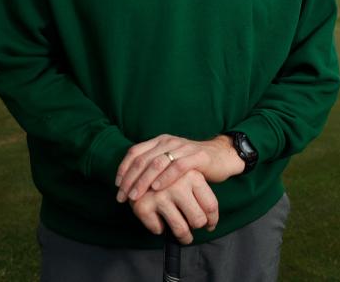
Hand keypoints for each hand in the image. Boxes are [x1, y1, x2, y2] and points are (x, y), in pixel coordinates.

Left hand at [115, 133, 243, 202]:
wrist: (222, 156)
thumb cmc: (193, 164)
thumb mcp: (170, 161)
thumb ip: (153, 167)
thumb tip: (131, 185)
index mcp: (160, 141)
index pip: (135, 152)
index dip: (123, 169)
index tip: (117, 186)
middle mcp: (169, 142)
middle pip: (143, 159)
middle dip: (130, 180)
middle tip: (122, 197)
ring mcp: (183, 148)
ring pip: (157, 163)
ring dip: (143, 181)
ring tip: (135, 196)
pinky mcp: (197, 157)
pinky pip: (178, 167)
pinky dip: (165, 178)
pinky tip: (157, 188)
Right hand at [129, 169, 218, 244]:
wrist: (140, 164)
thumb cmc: (172, 175)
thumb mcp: (190, 176)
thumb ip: (201, 195)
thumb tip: (211, 225)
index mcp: (193, 175)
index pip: (210, 206)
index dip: (212, 220)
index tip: (210, 226)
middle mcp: (177, 184)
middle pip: (198, 220)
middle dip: (197, 228)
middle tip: (194, 228)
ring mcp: (159, 194)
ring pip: (181, 229)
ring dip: (183, 236)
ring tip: (184, 236)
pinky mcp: (143, 205)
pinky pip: (158, 229)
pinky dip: (158, 228)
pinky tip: (159, 220)